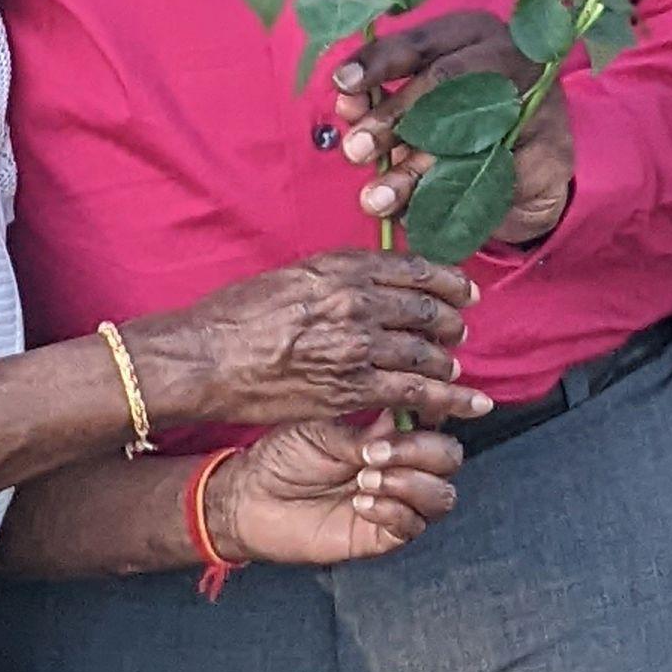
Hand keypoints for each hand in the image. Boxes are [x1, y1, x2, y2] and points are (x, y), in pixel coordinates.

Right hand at [129, 250, 488, 430]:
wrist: (205, 358)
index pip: (414, 269)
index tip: (463, 290)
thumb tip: (370, 283)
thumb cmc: (236, 316)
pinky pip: (414, 392)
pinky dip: (446, 399)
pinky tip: (466, 403)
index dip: (448, 281)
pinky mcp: (350, 389)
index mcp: (341, 268)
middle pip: (427, 309)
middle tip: (459, 330)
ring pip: (426, 352)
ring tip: (452, 368)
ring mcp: (356, 347)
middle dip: (452, 322)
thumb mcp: (291, 276)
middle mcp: (356, 302)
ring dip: (447, 362)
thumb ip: (336, 278)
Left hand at [209, 418, 464, 567]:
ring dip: (411, 484)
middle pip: (450, 458)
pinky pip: (411, 527)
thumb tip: (407, 409)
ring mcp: (394, 502)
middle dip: (422, 451)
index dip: (439, 411)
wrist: (250, 496)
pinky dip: (393, 511)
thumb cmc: (283, 455)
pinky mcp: (380, 536)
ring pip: (442, 496)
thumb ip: (367, 428)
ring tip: (364, 479)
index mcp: (390, 433)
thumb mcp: (324, 429)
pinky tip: (361, 502)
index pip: (436, 421)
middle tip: (374, 452)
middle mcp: (401, 467)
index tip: (422, 405)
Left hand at [331, 10, 575, 249]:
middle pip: (444, 83)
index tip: (343, 88)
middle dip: (393, 119)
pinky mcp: (551, 151)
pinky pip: (493, 177)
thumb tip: (348, 106)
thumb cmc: (466, 118)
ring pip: (467, 133)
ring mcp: (537, 101)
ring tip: (377, 198)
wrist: (535, 160)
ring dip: (414, 168)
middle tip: (356, 151)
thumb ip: (384, 100)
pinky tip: (417, 215)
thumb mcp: (423, 101)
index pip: (419, 43)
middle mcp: (508, 56)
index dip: (378, 64)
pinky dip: (451, 197)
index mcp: (471, 33)